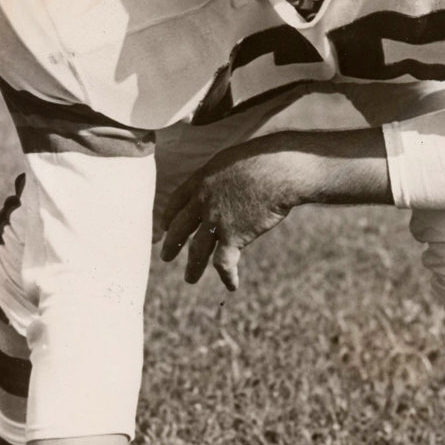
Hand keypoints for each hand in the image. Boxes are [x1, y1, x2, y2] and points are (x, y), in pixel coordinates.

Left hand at [160, 139, 299, 289]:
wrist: (280, 170)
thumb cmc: (265, 159)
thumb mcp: (233, 160)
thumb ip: (223, 176)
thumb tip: (229, 183)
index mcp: (200, 180)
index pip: (176, 202)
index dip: (169, 217)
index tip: (165, 227)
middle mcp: (202, 201)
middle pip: (180, 228)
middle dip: (171, 244)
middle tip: (165, 256)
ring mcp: (215, 220)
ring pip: (197, 250)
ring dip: (193, 268)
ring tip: (189, 278)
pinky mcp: (233, 236)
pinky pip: (223, 262)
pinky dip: (227, 276)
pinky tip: (231, 285)